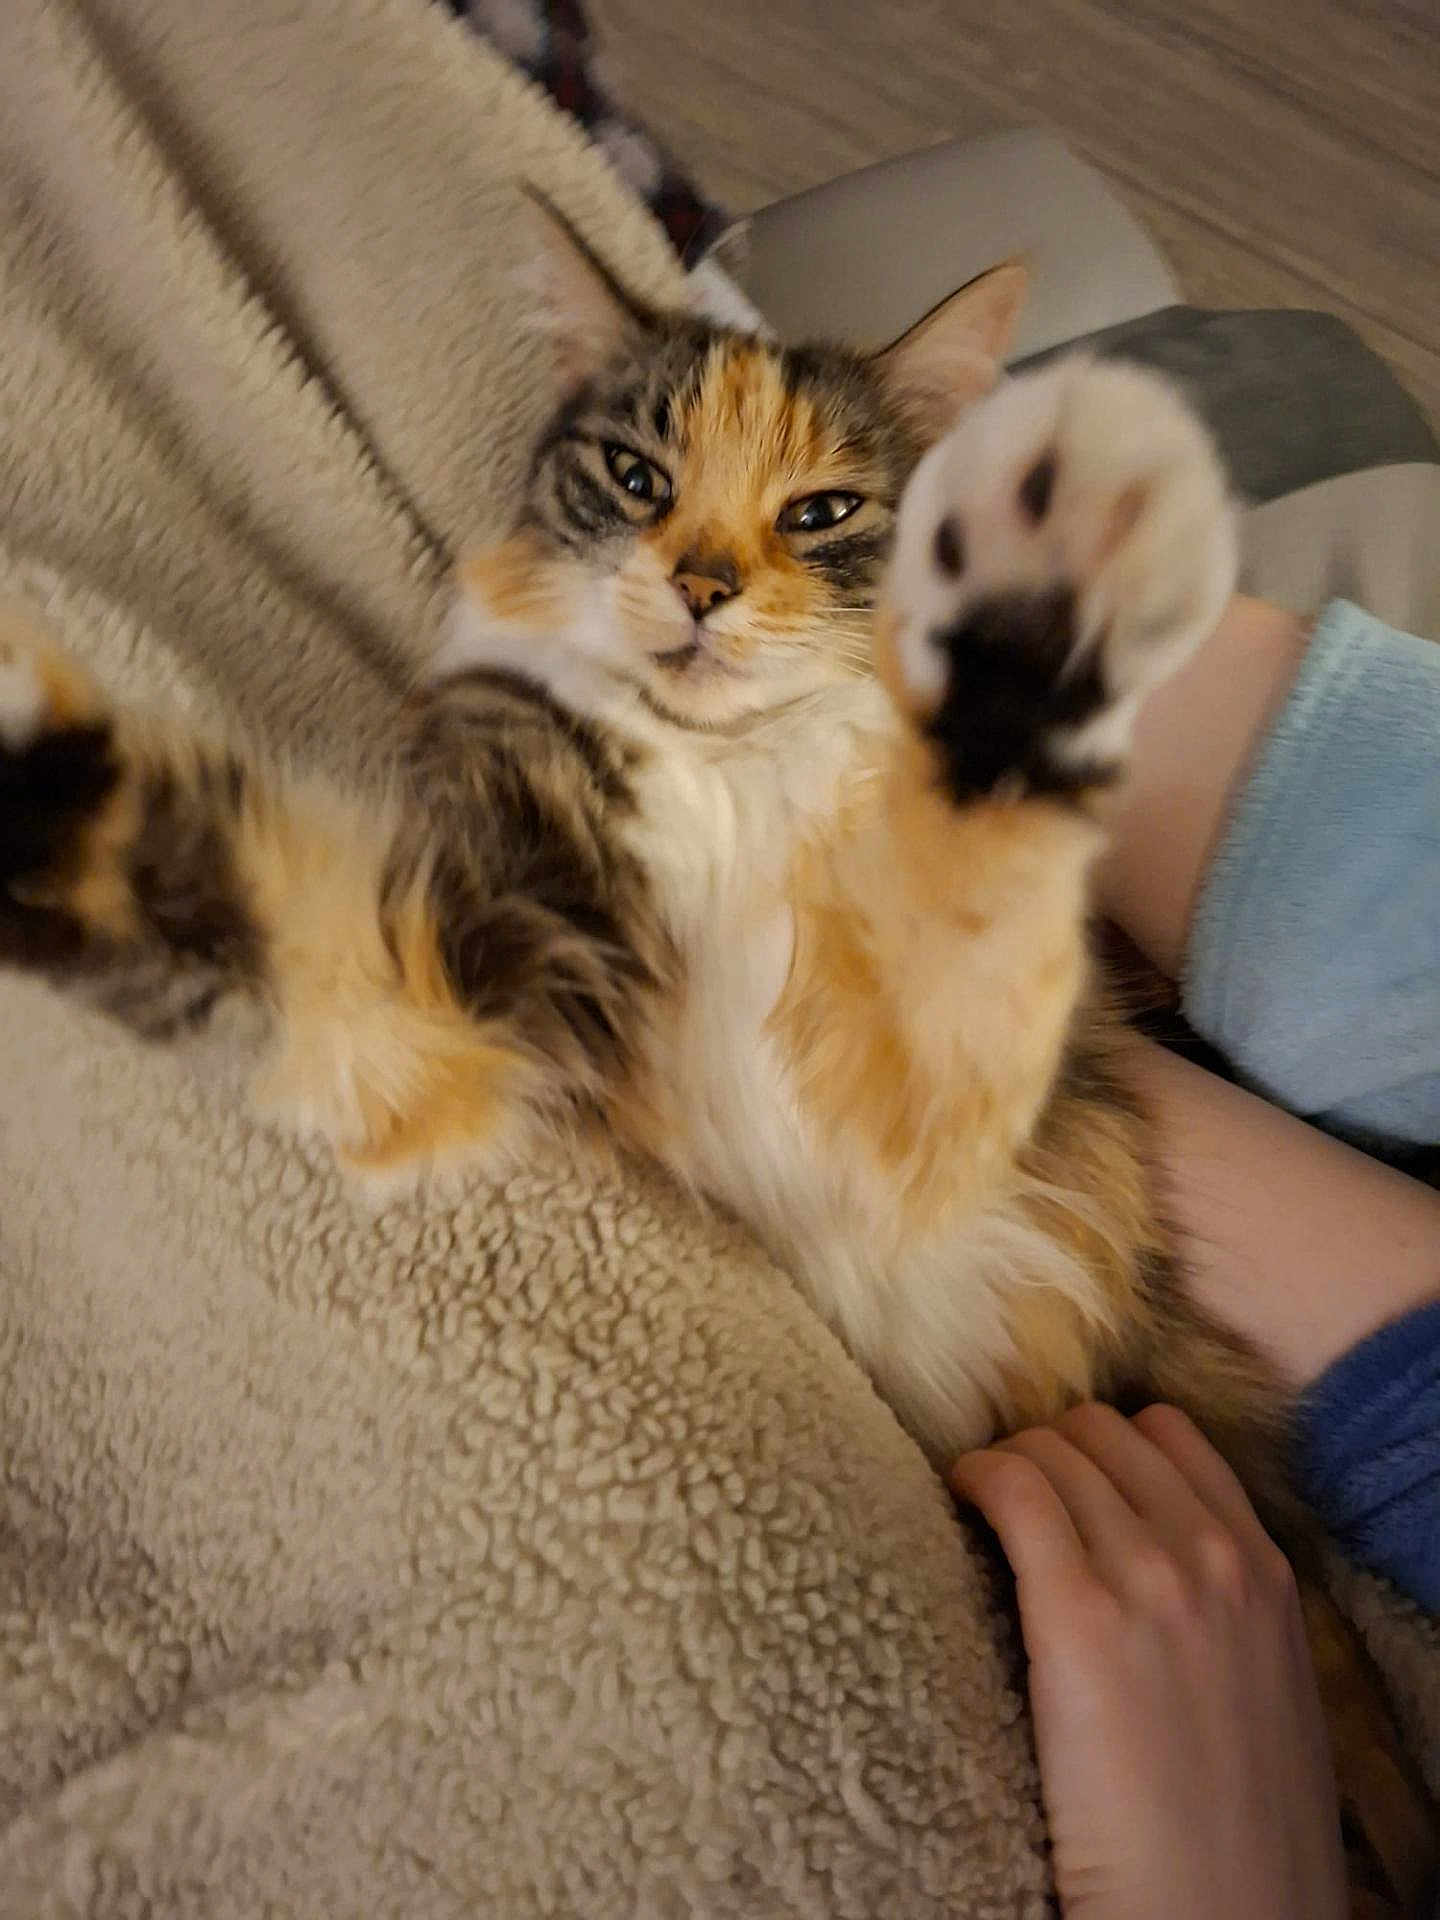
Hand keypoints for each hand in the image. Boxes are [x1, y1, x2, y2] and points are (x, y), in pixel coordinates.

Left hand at [951, 1403, 1345, 1919]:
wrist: (1219, 1912)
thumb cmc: (1236, 1828)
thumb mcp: (1264, 1686)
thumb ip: (1221, 1604)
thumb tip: (1145, 1557)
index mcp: (1264, 1569)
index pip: (1169, 1434)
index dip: (1104, 1444)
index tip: (1067, 1474)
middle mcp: (1211, 1554)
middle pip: (1100, 1432)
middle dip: (1048, 1451)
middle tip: (1013, 1495)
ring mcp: (1147, 1578)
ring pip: (1052, 1450)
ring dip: (1008, 1466)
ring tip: (980, 1506)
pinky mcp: (1078, 1615)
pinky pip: (1014, 1489)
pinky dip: (976, 1477)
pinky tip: (958, 1499)